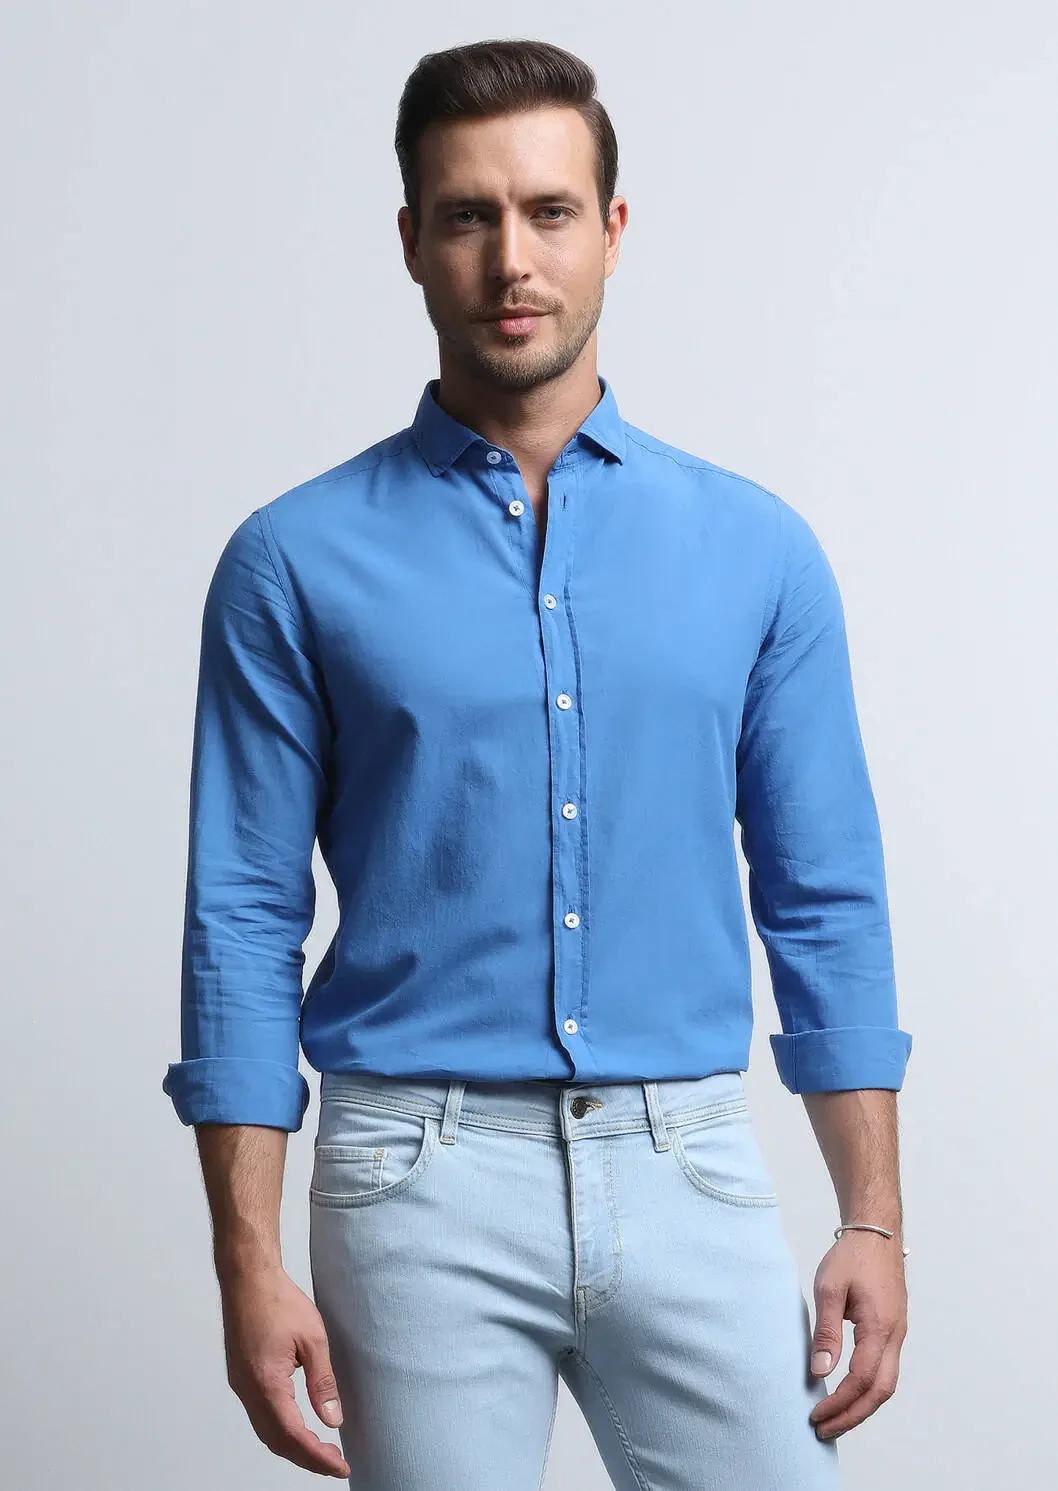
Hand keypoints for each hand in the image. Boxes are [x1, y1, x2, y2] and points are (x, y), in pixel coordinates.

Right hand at [219, 1261, 363, 1476]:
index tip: (340, 1466)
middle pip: (277, 1441)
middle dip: (306, 1458)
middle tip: (335, 1463)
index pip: (293, 1435)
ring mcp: (241, 1386)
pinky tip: (297, 1426)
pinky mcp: (240, 1377)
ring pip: (266, 1431)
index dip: (318, 1457)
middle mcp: (248, 1391)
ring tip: (321, 1450)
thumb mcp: (313, 1339)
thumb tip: (333, 1419)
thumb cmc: (278, 1300)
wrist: (247, 1278)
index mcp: (266, 1383)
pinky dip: (280, 1430)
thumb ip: (323, 1381)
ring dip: (292, 1446)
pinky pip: (259, 1416)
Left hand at [807, 1230, 906, 1440]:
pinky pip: (885, 1369)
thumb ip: (826, 1332)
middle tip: (824, 1430)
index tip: (817, 1415)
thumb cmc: (852, 1256)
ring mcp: (897, 1333)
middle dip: (853, 1415)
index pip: (862, 1380)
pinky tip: (847, 1392)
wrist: (877, 1232)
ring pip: (886, 1384)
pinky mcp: (893, 1329)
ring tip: (834, 1418)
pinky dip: (867, 1389)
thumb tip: (819, 1371)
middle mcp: (895, 1336)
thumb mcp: (830, 1288)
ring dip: (861, 1405)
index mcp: (880, 1327)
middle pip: (880, 1392)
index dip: (840, 1403)